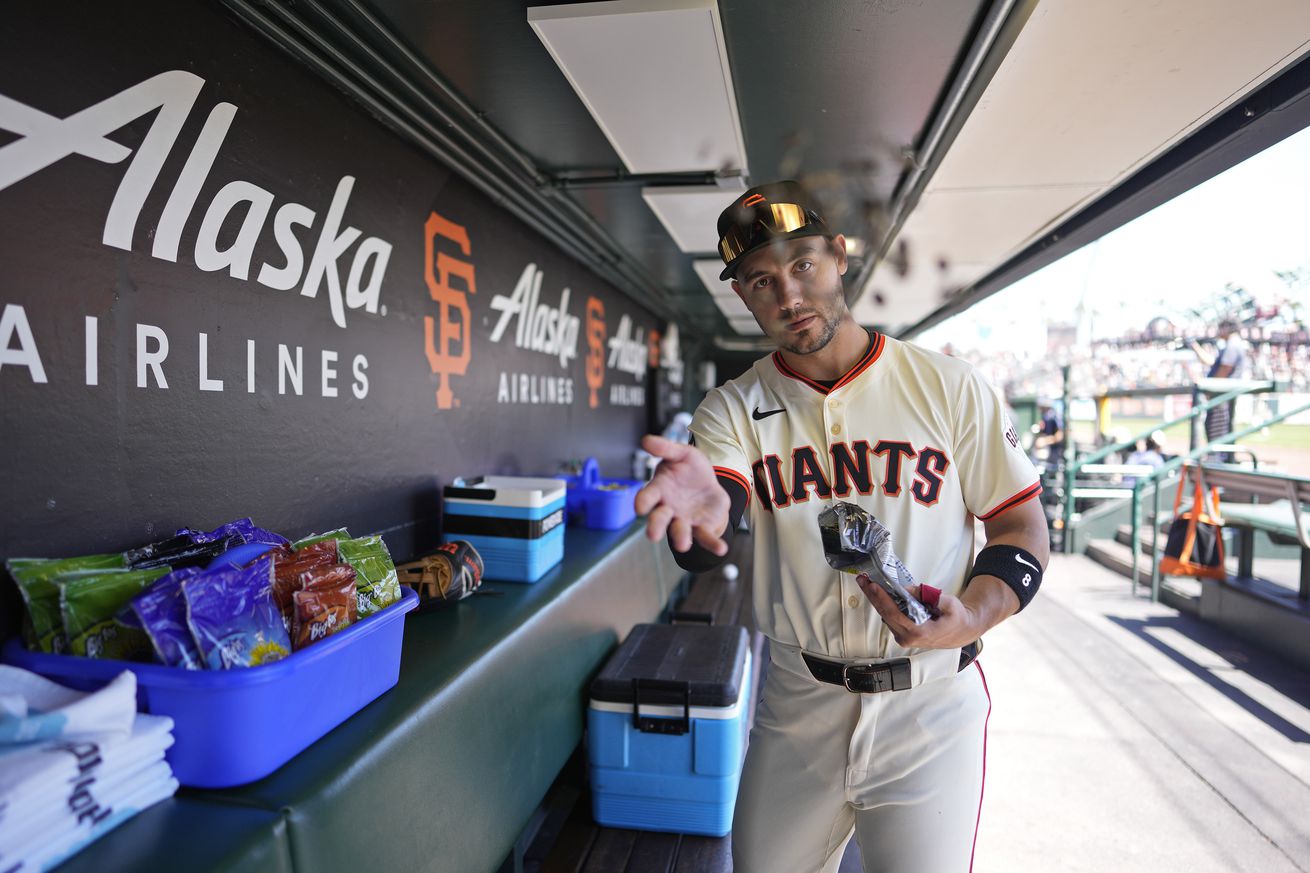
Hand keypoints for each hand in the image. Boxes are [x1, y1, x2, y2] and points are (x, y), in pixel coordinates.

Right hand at [634, 434, 730, 554]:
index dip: (642, 501)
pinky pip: (706, 537)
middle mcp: (668, 509)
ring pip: (679, 531)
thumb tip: (645, 440)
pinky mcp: (701, 527)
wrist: (708, 483)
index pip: (647, 496)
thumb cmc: (689, 468)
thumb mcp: (681, 454)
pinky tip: (721, 549)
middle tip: (652, 536)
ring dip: (680, 539)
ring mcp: (684, 520)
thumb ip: (665, 448)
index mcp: (659, 490)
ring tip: (682, 545)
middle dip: (655, 526)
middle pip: (659, 519)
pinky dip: (713, 544)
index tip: (639, 508)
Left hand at [856, 576, 980, 649]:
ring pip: (885, 616)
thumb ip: (928, 596)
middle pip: (885, 614)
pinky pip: (889, 617)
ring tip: (866, 582)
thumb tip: (907, 589)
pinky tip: (877, 592)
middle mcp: (908, 637)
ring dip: (875, 599)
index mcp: (920, 632)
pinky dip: (882, 604)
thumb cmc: (957, 618)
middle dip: (872, 595)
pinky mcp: (902, 634)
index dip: (882, 599)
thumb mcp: (948, 603)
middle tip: (862, 579)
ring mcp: (904, 637)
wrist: (961, 632)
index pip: (895, 614)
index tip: (873, 586)